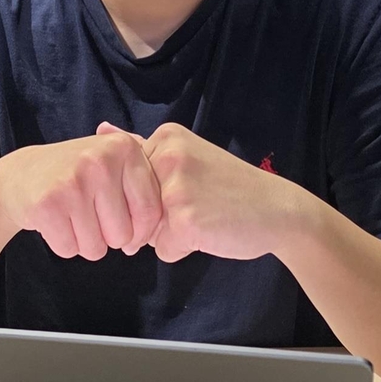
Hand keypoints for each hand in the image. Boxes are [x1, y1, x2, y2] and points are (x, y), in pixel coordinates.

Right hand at [0, 130, 162, 261]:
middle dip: (109, 238)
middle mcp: (101, 161)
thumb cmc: (76, 175)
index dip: (141, 233)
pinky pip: (70, 249)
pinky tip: (56, 222)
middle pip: (123, 235)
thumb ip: (145, 181)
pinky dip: (64, 245)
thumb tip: (175, 219)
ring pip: (97, 248)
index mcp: (125, 149)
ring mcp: (73, 181)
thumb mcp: (113, 162)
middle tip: (90, 217)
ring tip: (73, 218)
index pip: (151, 212)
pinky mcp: (48, 204)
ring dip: (86, 243)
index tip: (128, 231)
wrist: (21, 175)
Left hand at [100, 122, 306, 263]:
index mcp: (166, 137)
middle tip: (200, 204)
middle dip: (157, 216)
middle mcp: (167, 157)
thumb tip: (100, 131)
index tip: (190, 187)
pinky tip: (210, 232)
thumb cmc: (231, 188)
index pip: (130, 180)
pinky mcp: (184, 221)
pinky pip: (164, 250)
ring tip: (204, 217)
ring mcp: (175, 189)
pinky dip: (183, 249)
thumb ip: (142, 149)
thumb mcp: (187, 156)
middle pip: (134, 205)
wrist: (280, 210)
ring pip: (145, 230)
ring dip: (170, 233)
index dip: (155, 194)